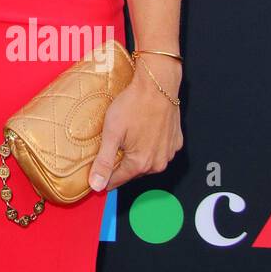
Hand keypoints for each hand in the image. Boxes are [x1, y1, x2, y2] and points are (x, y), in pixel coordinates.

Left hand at [89, 58, 182, 192]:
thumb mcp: (111, 133)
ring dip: (136, 156)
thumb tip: (96, 185)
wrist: (157, 86)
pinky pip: (159, 151)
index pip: (117, 180)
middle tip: (108, 151)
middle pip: (132, 172)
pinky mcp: (175, 142)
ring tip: (125, 141)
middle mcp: (157, 163)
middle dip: (119, 165)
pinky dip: (150, 147)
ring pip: (147, 162)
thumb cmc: (133, 105)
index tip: (94, 176)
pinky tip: (142, 134)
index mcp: (140, 163)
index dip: (103, 178)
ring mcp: (168, 153)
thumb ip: (104, 161)